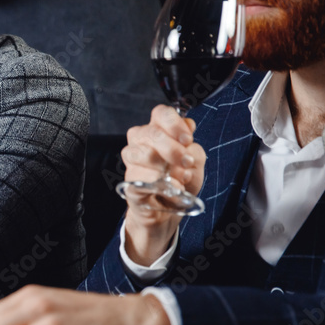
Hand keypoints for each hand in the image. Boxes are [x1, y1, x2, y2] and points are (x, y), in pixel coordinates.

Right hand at [121, 105, 206, 264]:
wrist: (168, 210)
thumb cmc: (180, 181)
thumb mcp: (195, 163)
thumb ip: (193, 148)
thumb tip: (187, 140)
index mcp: (158, 130)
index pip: (161, 113)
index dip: (174, 124)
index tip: (187, 139)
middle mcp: (141, 141)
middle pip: (152, 132)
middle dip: (173, 149)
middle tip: (185, 162)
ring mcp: (132, 162)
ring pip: (142, 153)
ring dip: (165, 168)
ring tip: (179, 179)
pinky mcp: (129, 182)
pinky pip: (140, 179)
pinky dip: (158, 185)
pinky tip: (169, 189)